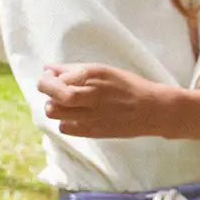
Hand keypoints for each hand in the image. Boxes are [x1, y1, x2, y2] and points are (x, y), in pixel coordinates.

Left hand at [37, 63, 168, 137]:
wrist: (153, 109)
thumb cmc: (127, 86)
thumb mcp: (102, 70)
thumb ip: (72, 69)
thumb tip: (47, 68)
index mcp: (94, 74)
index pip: (58, 78)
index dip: (48, 78)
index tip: (51, 77)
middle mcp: (92, 94)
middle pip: (55, 96)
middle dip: (46, 90)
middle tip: (50, 90)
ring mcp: (92, 114)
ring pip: (55, 112)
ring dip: (53, 106)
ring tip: (63, 103)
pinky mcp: (93, 131)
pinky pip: (65, 127)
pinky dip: (64, 121)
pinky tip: (75, 116)